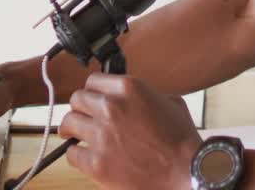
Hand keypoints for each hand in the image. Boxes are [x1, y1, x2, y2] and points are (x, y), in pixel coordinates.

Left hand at [59, 74, 201, 189]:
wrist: (186, 172)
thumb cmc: (181, 141)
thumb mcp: (168, 102)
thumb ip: (143, 94)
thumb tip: (126, 98)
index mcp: (129, 88)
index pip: (93, 81)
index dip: (93, 92)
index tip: (93, 101)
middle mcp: (111, 107)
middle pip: (77, 99)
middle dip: (80, 109)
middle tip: (83, 118)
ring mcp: (102, 135)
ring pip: (68, 123)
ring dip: (73, 129)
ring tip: (76, 136)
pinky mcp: (97, 163)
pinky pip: (71, 153)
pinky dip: (76, 154)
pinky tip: (85, 156)